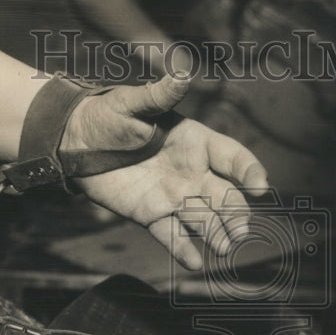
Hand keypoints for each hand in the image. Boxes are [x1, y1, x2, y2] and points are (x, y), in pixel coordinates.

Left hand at [62, 75, 268, 269]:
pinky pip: (172, 236)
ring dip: (216, 233)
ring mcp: (174, 196)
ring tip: (224, 247)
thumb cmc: (107, 116)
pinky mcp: (152, 215)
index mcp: (195, 142)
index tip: (259, 187)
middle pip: (224, 195)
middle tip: (241, 231)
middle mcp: (191, 172)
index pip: (231, 157)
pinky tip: (195, 263)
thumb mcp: (133, 103)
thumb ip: (160, 95)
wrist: (76, 143)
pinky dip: (184, 249)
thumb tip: (182, 71)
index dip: (248, 171)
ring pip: (203, 218)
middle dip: (235, 213)